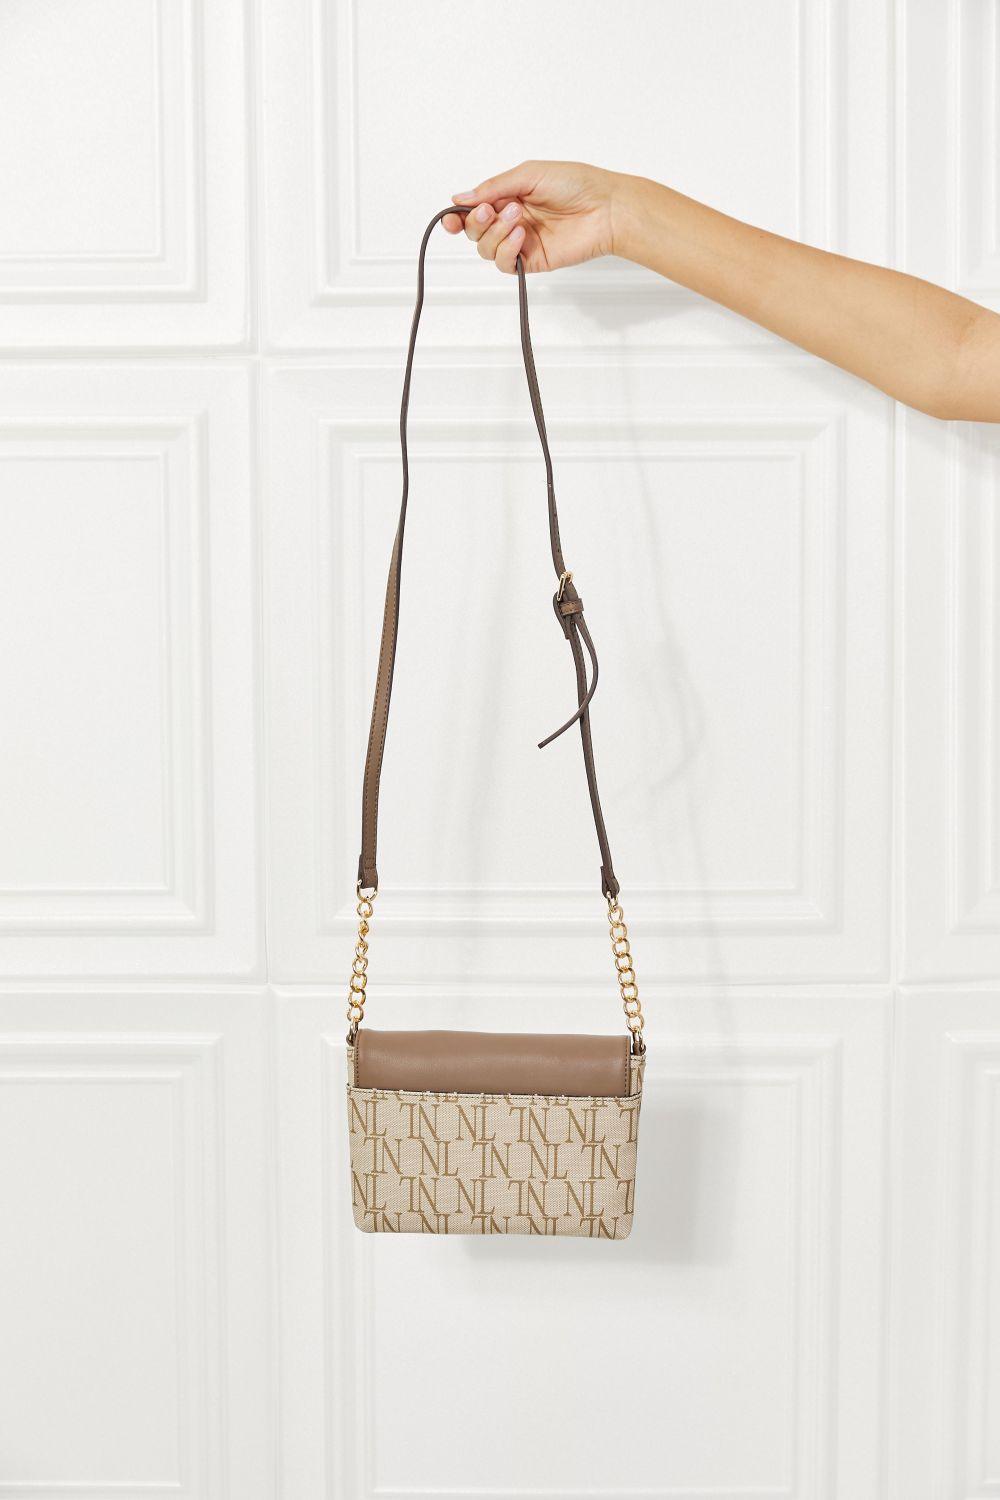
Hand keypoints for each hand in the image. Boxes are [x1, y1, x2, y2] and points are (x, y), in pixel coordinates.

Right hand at [443, 160, 625, 274]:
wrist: (605, 208)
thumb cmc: (576, 184)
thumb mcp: (529, 174)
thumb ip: (494, 187)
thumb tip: (461, 198)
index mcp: (509, 196)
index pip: (474, 210)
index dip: (458, 217)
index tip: (451, 218)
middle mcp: (511, 220)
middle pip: (475, 231)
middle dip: (477, 221)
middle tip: (492, 209)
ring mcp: (521, 242)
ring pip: (486, 248)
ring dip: (495, 232)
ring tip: (518, 218)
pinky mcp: (532, 260)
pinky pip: (505, 263)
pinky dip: (506, 250)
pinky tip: (520, 236)